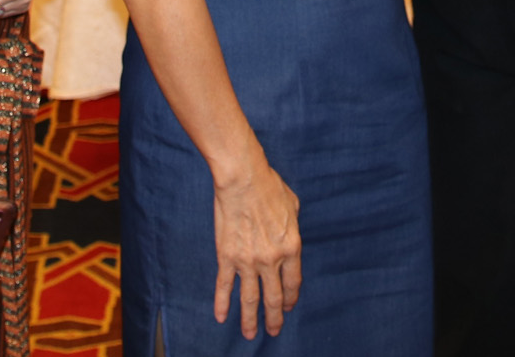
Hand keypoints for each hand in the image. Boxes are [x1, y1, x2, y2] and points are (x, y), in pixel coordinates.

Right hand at [212, 158, 301, 338]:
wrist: (243, 178)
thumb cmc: (269, 186)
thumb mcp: (293, 205)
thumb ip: (292, 225)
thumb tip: (290, 232)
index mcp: (291, 247)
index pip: (293, 283)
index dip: (291, 298)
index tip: (288, 306)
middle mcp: (271, 259)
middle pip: (273, 297)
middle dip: (274, 317)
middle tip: (274, 330)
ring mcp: (248, 261)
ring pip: (250, 299)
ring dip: (250, 320)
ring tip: (249, 334)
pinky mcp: (227, 256)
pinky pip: (224, 286)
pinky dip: (222, 303)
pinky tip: (221, 317)